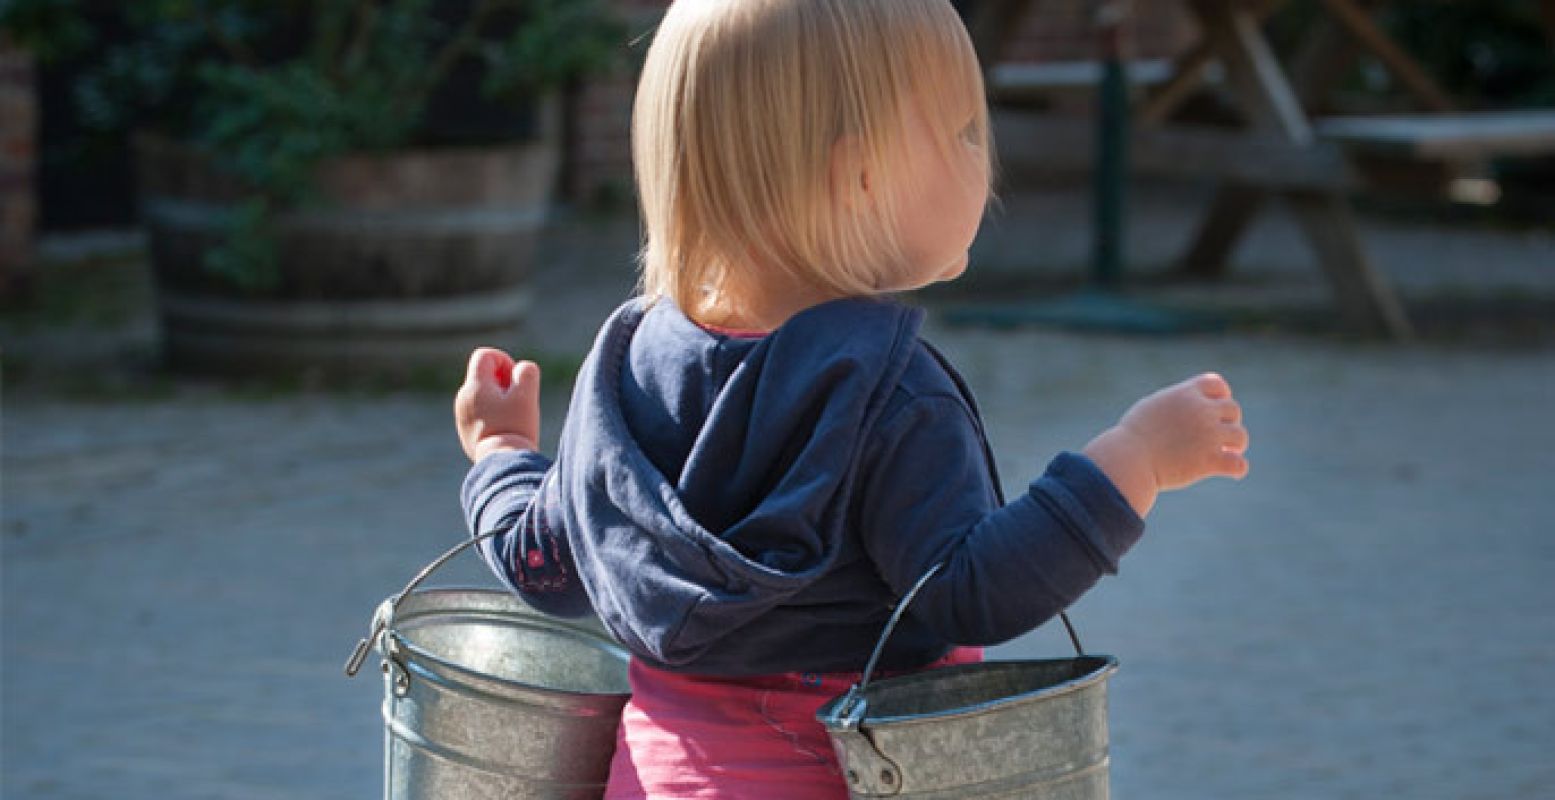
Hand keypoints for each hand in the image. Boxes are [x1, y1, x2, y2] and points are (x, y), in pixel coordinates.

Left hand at [454, 348, 541, 462]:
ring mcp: (462, 415)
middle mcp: (463, 398)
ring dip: (499, 398)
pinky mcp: (466, 430)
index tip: (515, 379)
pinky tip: (504, 428)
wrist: (501, 461)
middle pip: (483, 375)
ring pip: (482, 395)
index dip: (504, 360)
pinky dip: (493, 413)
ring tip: (512, 415)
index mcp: (474, 386)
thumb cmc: (515, 427)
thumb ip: (527, 372)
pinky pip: (480, 412)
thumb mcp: (527, 395)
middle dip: (503, 380)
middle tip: (517, 399)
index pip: (485, 356)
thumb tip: (521, 369)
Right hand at [1084, 373, 1249, 515]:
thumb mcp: (1152, 408)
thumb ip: (1174, 403)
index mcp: (1185, 394)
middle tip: (1219, 436)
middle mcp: (1200, 411)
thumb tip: (1185, 405)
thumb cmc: (1132, 437)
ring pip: (1240, 435)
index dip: (1221, 396)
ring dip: (1236, 444)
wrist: (1128, 460)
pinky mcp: (1209, 460)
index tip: (1216, 409)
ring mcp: (1208, 435)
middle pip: (1232, 409)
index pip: (1217, 384)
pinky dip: (1238, 468)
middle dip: (1228, 422)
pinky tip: (1233, 472)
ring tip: (1228, 452)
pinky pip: (1238, 464)